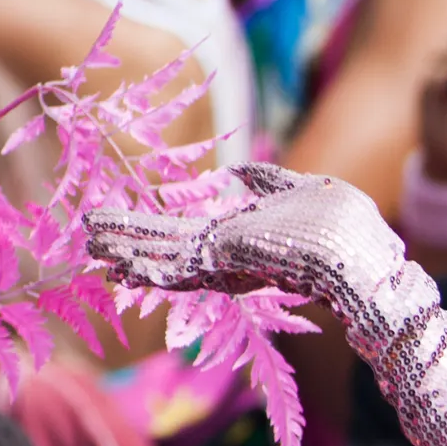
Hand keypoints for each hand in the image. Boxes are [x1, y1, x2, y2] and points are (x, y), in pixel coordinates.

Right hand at [87, 164, 405, 306]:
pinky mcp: (226, 272)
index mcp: (238, 236)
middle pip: (163, 246)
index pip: (182, 233)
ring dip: (125, 253)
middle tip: (84, 233)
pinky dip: (147, 271)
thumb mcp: (299, 191)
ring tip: (87, 246)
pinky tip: (116, 266)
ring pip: (162, 261)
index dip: (148, 228)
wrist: (362, 255)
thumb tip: (242, 169)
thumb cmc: (343, 228)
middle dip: (124, 238)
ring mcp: (224, 265)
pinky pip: (178, 275)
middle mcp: (225, 254)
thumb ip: (268, 181)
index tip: (117, 223)